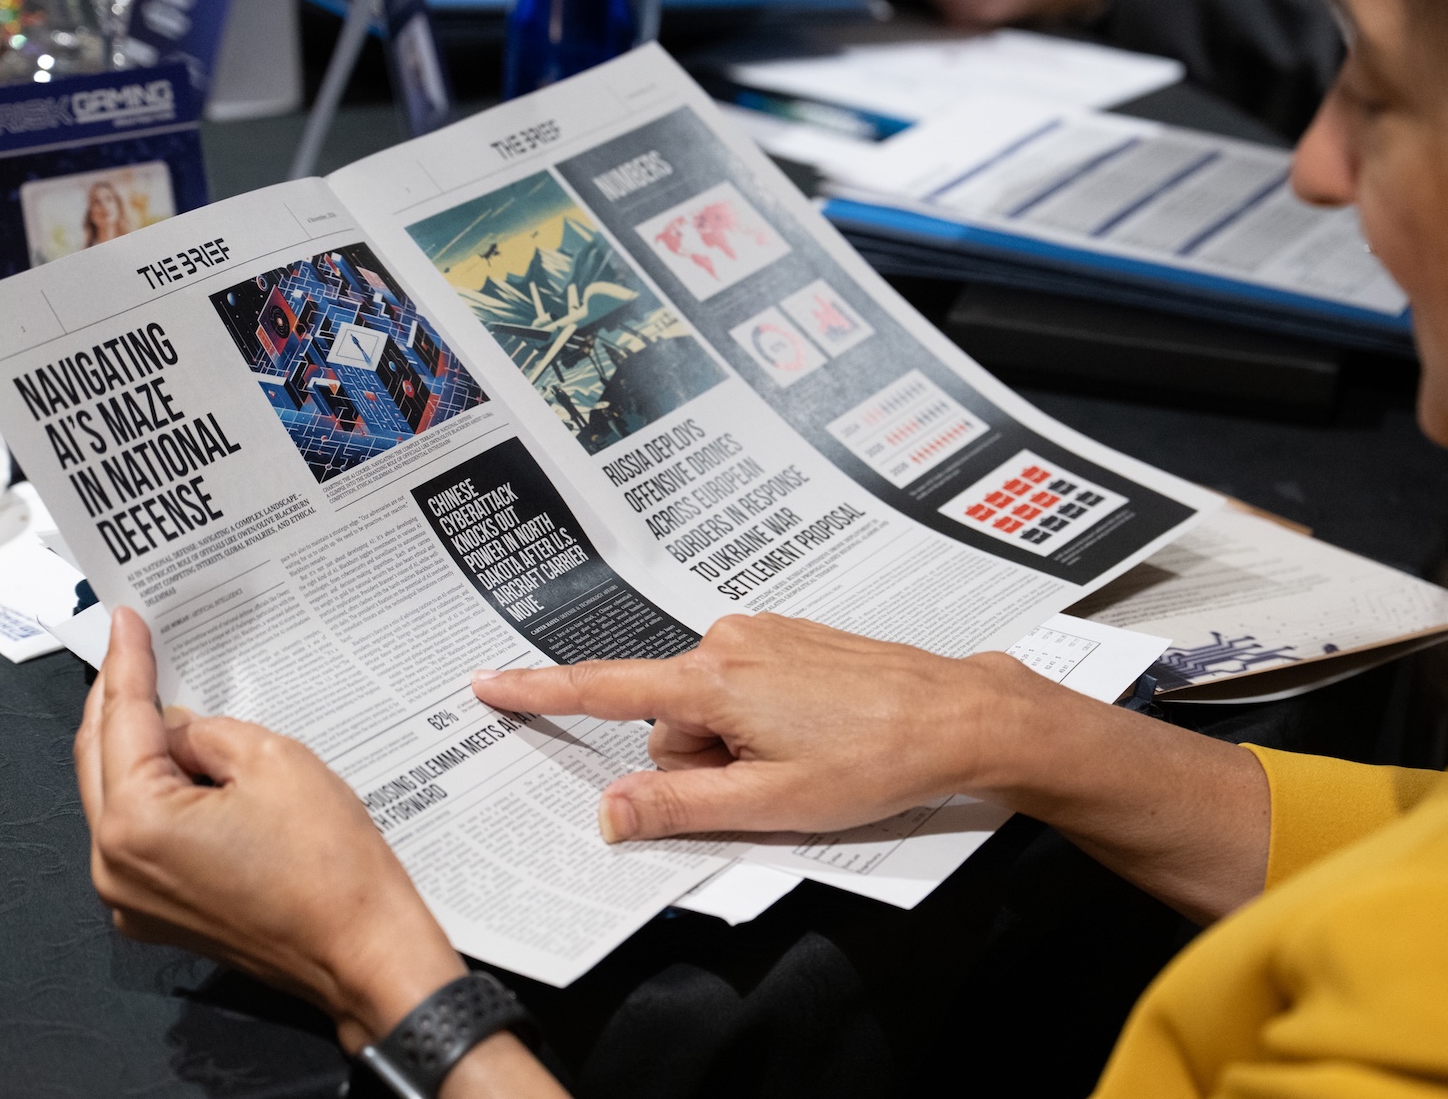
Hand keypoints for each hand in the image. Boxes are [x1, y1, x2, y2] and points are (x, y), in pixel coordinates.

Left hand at [74, 608, 464, 1049]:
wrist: (360, 949)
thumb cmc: (330, 865)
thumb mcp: (274, 760)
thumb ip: (210, 732)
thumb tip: (180, 732)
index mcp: (135, 823)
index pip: (122, 722)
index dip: (127, 664)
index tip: (126, 622)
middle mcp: (114, 867)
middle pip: (100, 762)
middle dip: (118, 703)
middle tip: (134, 650)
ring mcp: (132, 899)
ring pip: (117, 800)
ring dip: (137, 750)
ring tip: (165, 701)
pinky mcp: (158, 914)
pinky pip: (141, 838)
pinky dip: (156, 796)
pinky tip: (185, 766)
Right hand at [472, 611, 1272, 921]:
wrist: (959, 716)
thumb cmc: (873, 760)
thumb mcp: (768, 804)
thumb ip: (677, 806)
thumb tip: (608, 811)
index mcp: (714, 680)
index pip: (606, 690)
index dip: (541, 693)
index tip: (487, 684)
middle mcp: (730, 642)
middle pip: (668, 720)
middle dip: (696, 761)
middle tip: (767, 782)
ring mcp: (765, 636)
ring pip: (711, 709)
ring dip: (736, 747)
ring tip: (805, 759)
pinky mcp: (794, 640)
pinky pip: (748, 691)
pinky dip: (764, 724)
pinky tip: (819, 735)